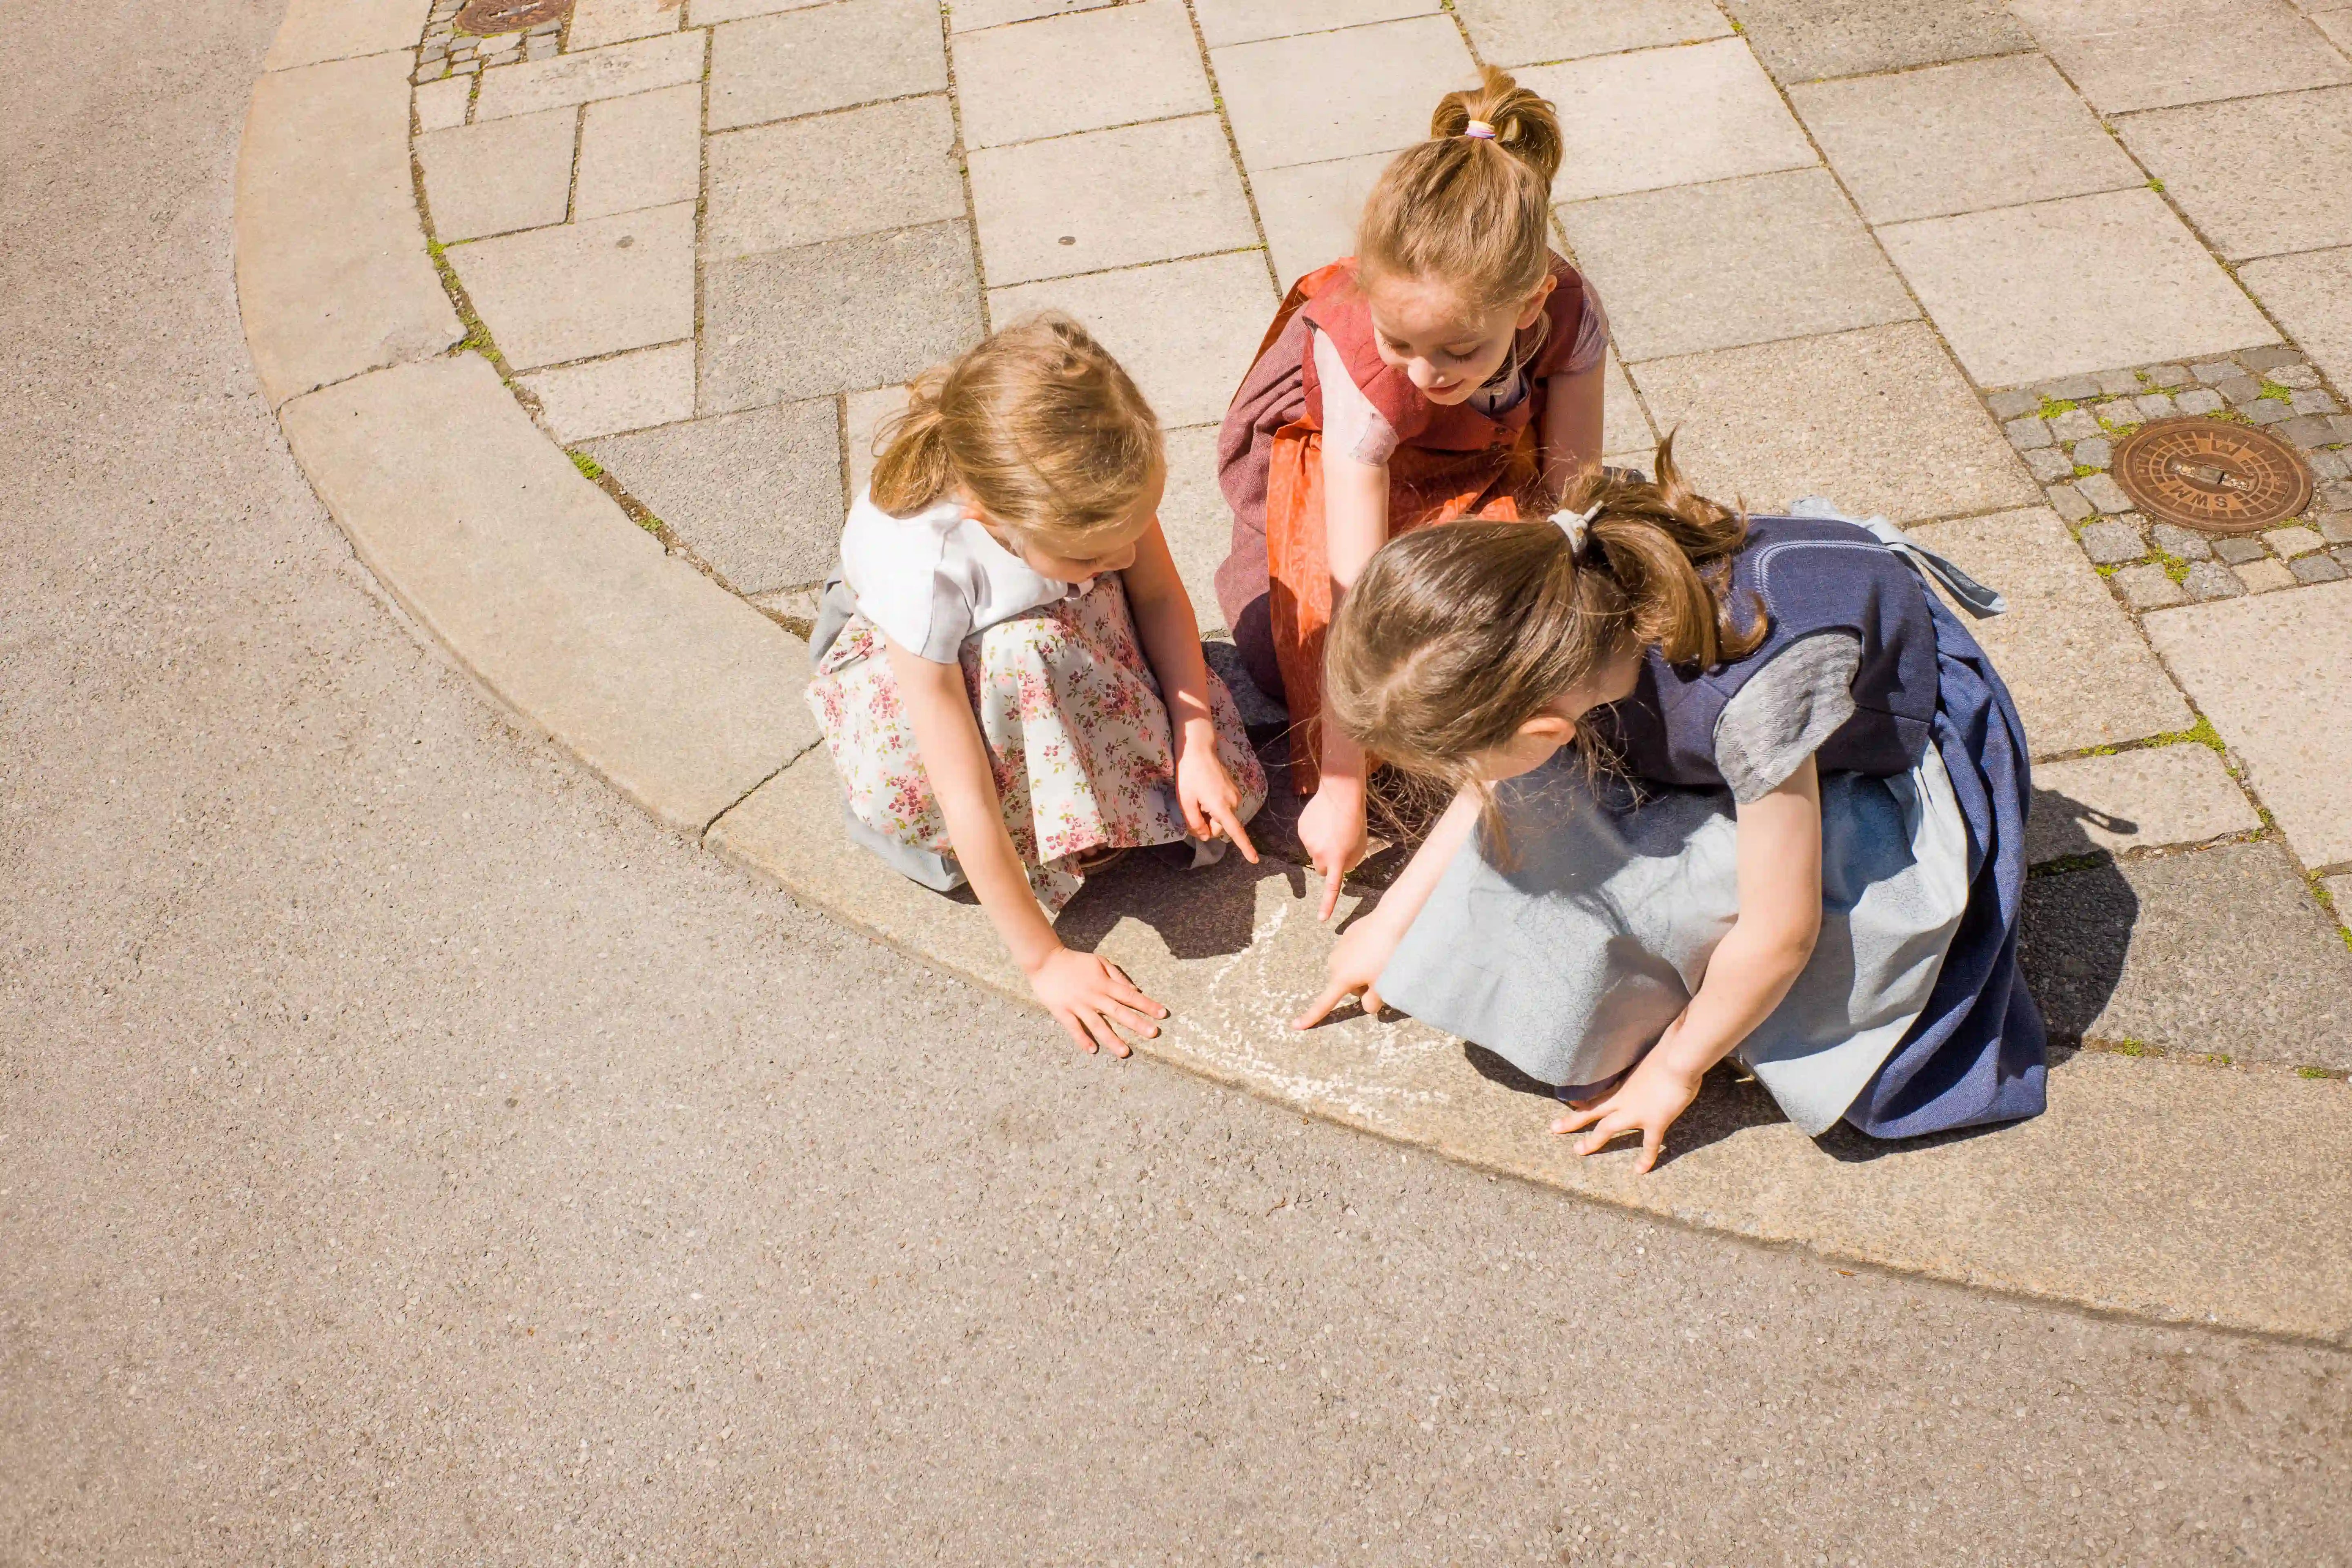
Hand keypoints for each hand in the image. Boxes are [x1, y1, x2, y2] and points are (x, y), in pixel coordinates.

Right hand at [1027, 946, 1166, 1056]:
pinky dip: (1082, 1039)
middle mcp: (1094, 996)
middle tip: (1153, 1034)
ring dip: (1112, 1039)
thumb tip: (1134, 990)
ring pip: (1098, 1025)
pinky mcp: (1062, 1011)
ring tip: (1125, 1052)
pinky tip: (1092, 1050)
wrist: (1045, 960)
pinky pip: (1074, 1028)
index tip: (1162, 1014)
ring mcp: (1078, 1005)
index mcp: (1104, 983)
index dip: (1147, 1005)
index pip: (1130, 996)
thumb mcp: (1099, 962)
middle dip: (1137, 1023)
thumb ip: (1117, 976)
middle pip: (1119, 1012)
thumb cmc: (1075, 961)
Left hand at [1173, 734, 1257, 864]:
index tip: (1255, 860)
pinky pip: (1224, 808)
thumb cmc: (1189, 775)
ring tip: (1199, 797)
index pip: (1235, 832)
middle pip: (1221, 827)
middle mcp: (1233, 802)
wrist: (1199, 750)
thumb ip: (1194, 822)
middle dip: (1207, 825)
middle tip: (1193, 810)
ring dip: (1210, 815)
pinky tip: (1205, 793)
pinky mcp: (1234, 790)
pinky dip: (1214, 807)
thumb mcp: (1185, 801)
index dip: (1245, 847)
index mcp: (1221, 807)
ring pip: (1222, 818)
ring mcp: (1235, 795)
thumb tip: (1204, 836)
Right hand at [1291, 909, 1405, 1029]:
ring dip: (1362, 969)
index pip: (1323, 1004)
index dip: (1310, 1017)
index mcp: (1341, 979)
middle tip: (1380, 976)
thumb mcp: (1383, 985)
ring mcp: (1339, 948)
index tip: (1295, 1026)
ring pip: (1350, 968)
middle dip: (1360, 985)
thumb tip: (1367, 1005)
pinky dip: (1364, 954)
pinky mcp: (1348, 935)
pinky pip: (1354, 952)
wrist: (1390, 921)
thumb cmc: (1387, 956)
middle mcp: (1334, 964)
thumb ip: (1373, 1002)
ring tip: (1381, 958)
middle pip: (1345, 985)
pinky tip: (1378, 945)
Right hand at [1295, 780, 1369, 919]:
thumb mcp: (1359, 845)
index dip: (1327, 904)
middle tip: (1337, 848)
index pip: (1332, 887)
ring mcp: (1307, 842)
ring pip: (1314, 852)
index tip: (1322, 919)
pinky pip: (1308, 838)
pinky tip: (1323, 821)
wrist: (1340, 794)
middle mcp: (1319, 854)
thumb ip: (1349, 862)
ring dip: (1322, 845)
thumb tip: (1337, 869)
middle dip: (1327, 864)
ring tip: (1332, 828)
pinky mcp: (1301, 830)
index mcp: (1336, 859)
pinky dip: (1314, 834)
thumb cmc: (1355, 820)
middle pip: (1321, 868)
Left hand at [1549, 1047, 1703, 1172]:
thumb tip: (1652, 1061)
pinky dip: (1645, 1159)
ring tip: (1578, 1151)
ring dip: (1592, 1141)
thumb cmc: (1668, 1051)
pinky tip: (1639, 1170)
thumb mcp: (1649, 1056)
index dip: (1582, 1097)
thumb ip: (1645, 1065)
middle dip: (1572, 1120)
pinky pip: (1649, 1145)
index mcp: (1622, 1081)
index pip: (1596, 1091)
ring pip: (1606, 1128)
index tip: (1570, 1101)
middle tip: (1554, 1128)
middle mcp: (1623, 1098)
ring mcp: (1635, 1112)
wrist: (1678, 1059)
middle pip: (1591, 1110)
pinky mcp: (1654, 1122)